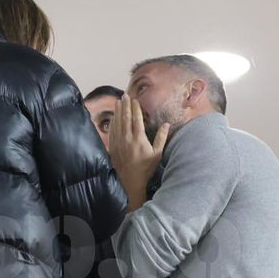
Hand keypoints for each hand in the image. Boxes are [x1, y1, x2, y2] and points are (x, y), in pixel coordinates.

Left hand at [108, 94, 168, 211]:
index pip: (137, 119)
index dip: (136, 108)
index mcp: (139, 139)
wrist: (130, 182)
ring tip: (119, 102)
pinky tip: (113, 116)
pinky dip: (113, 122)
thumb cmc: (145, 169)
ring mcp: (118, 142)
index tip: (135, 100)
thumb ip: (161, 138)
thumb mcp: (157, 154)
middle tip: (125, 95)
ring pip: (117, 123)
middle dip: (125, 106)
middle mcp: (127, 139)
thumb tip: (166, 124)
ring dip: (118, 111)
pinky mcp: (113, 147)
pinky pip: (112, 131)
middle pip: (125, 118)